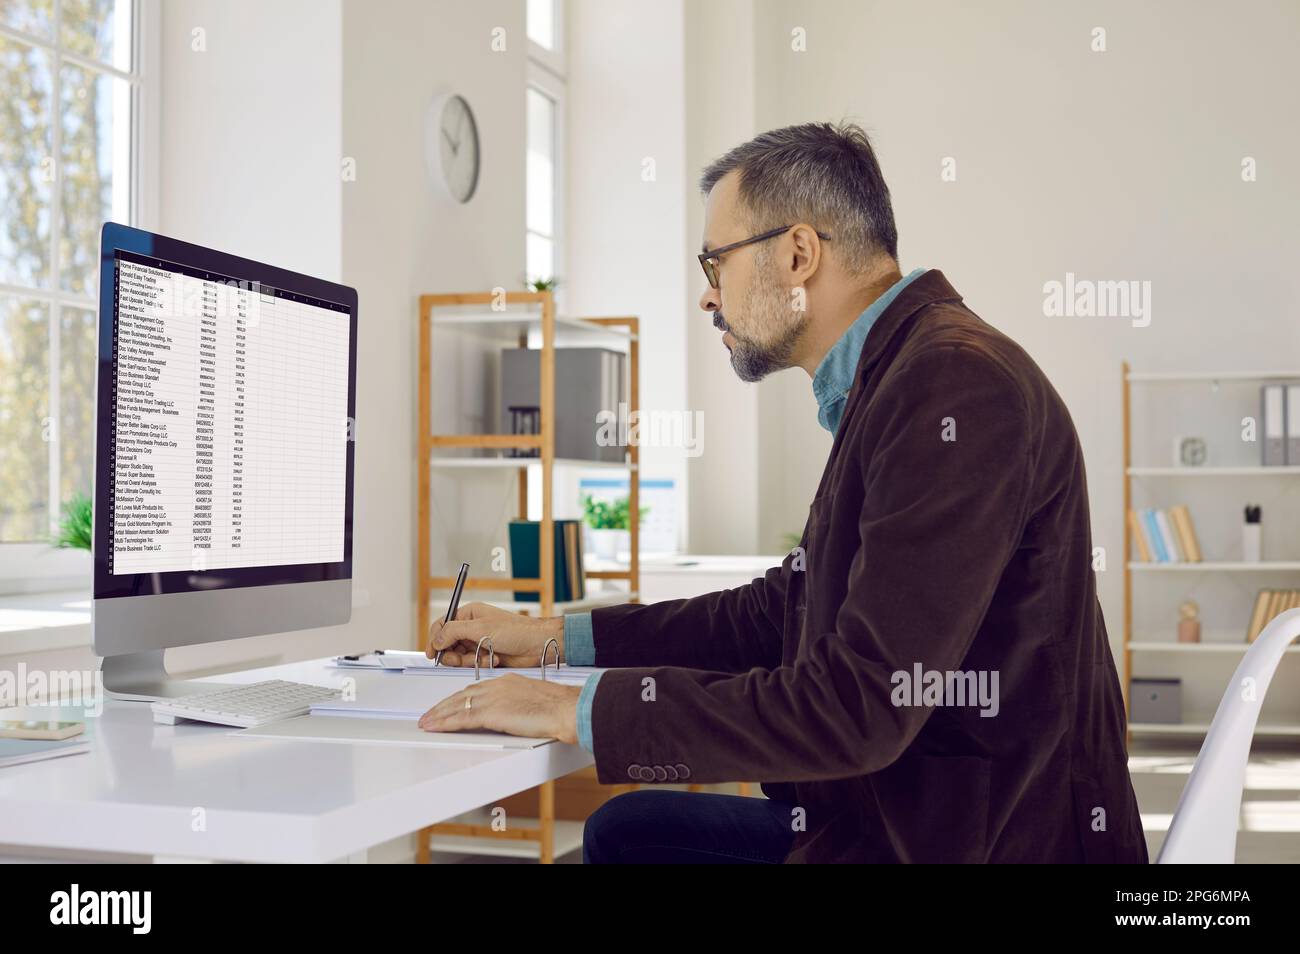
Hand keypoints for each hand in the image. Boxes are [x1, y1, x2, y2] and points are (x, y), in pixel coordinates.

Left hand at [418, 675, 581, 744]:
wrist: (566, 708)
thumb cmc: (558, 707)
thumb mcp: (534, 700)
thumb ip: (518, 705)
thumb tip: (514, 716)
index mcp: (506, 681)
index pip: (475, 688)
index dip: (459, 697)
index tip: (450, 704)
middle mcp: (496, 686)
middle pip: (462, 694)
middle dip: (443, 706)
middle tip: (429, 714)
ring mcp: (493, 698)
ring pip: (457, 705)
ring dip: (438, 714)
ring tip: (426, 722)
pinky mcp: (492, 712)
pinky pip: (461, 717)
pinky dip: (445, 722)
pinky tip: (435, 727)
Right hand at [426, 601, 563, 667]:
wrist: (538, 646)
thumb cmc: (517, 630)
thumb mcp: (481, 628)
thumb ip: (454, 632)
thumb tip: (436, 640)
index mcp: (469, 614)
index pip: (441, 625)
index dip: (435, 639)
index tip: (433, 653)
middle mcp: (471, 628)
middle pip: (447, 644)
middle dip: (454, 654)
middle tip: (463, 658)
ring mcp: (478, 643)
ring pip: (459, 657)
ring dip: (469, 660)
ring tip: (484, 657)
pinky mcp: (485, 656)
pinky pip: (471, 664)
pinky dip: (479, 665)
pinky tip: (493, 660)